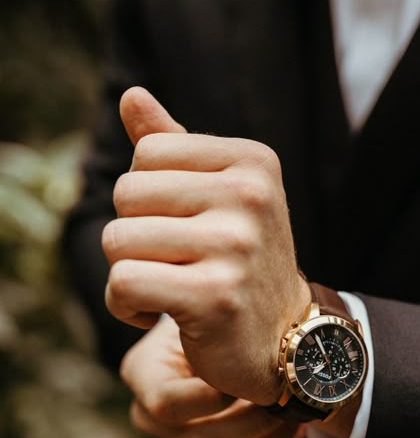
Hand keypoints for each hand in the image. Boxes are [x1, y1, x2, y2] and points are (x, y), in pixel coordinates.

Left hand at [103, 87, 310, 405]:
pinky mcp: (214, 297)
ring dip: (128, 273)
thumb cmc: (241, 263)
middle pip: (126, 194)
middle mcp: (251, 197)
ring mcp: (236, 246)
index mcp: (253, 162)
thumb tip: (131, 95)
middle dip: (135, 236)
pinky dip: (125, 306)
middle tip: (175, 265)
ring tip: (168, 289)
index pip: (147, 154)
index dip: (147, 198)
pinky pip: (123, 283)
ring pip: (117, 240)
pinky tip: (156, 315)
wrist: (284, 342)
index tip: (183, 228)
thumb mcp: (220, 198)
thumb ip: (176, 147)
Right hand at [120, 317, 305, 437]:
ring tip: (292, 415)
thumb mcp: (208, 312)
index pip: (166, 403)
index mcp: (142, 373)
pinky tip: (291, 430)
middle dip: (250, 422)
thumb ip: (211, 322)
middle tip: (283, 399)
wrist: (231, 333)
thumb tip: (232, 333)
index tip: (249, 379)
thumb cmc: (222, 319)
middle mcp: (148, 414)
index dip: (213, 397)